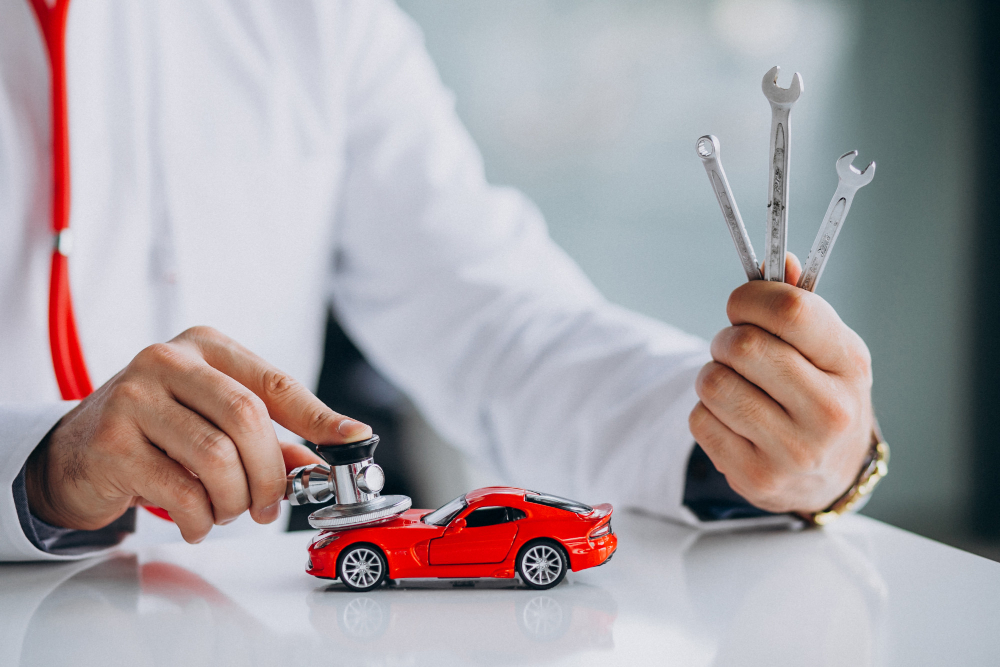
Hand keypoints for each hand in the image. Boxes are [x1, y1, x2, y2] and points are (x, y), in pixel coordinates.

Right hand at [25, 326, 372, 542]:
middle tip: (271, 506)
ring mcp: (134, 397)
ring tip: (227, 511)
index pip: (275, 383)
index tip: (354, 440)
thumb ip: (270, 438)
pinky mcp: (111, 442)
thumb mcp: (216, 421)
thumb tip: (323, 464)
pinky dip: (201, 519)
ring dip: (234, 501)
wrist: (78, 451)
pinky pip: (180, 492)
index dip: (320, 417)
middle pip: (247, 419)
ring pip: (216, 458)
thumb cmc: (161, 432)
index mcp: (207, 346)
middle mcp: (168, 360)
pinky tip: (197, 521)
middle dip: (271, 474)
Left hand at [688, 254, 873, 513]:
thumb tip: (779, 261)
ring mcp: (794, 450)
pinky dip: (707, 414)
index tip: (741, 305)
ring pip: (713, 383)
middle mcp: (829, 411)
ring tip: (735, 385)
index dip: (750, 298)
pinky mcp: (757, 477)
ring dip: (712, 376)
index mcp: (849, 364)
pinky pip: (700, 421)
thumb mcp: (827, 348)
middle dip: (725, 339)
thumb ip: (799, 304)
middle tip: (734, 348)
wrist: (832, 474)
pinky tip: (733, 420)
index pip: (790, 310)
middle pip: (742, 346)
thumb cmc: (822, 394)